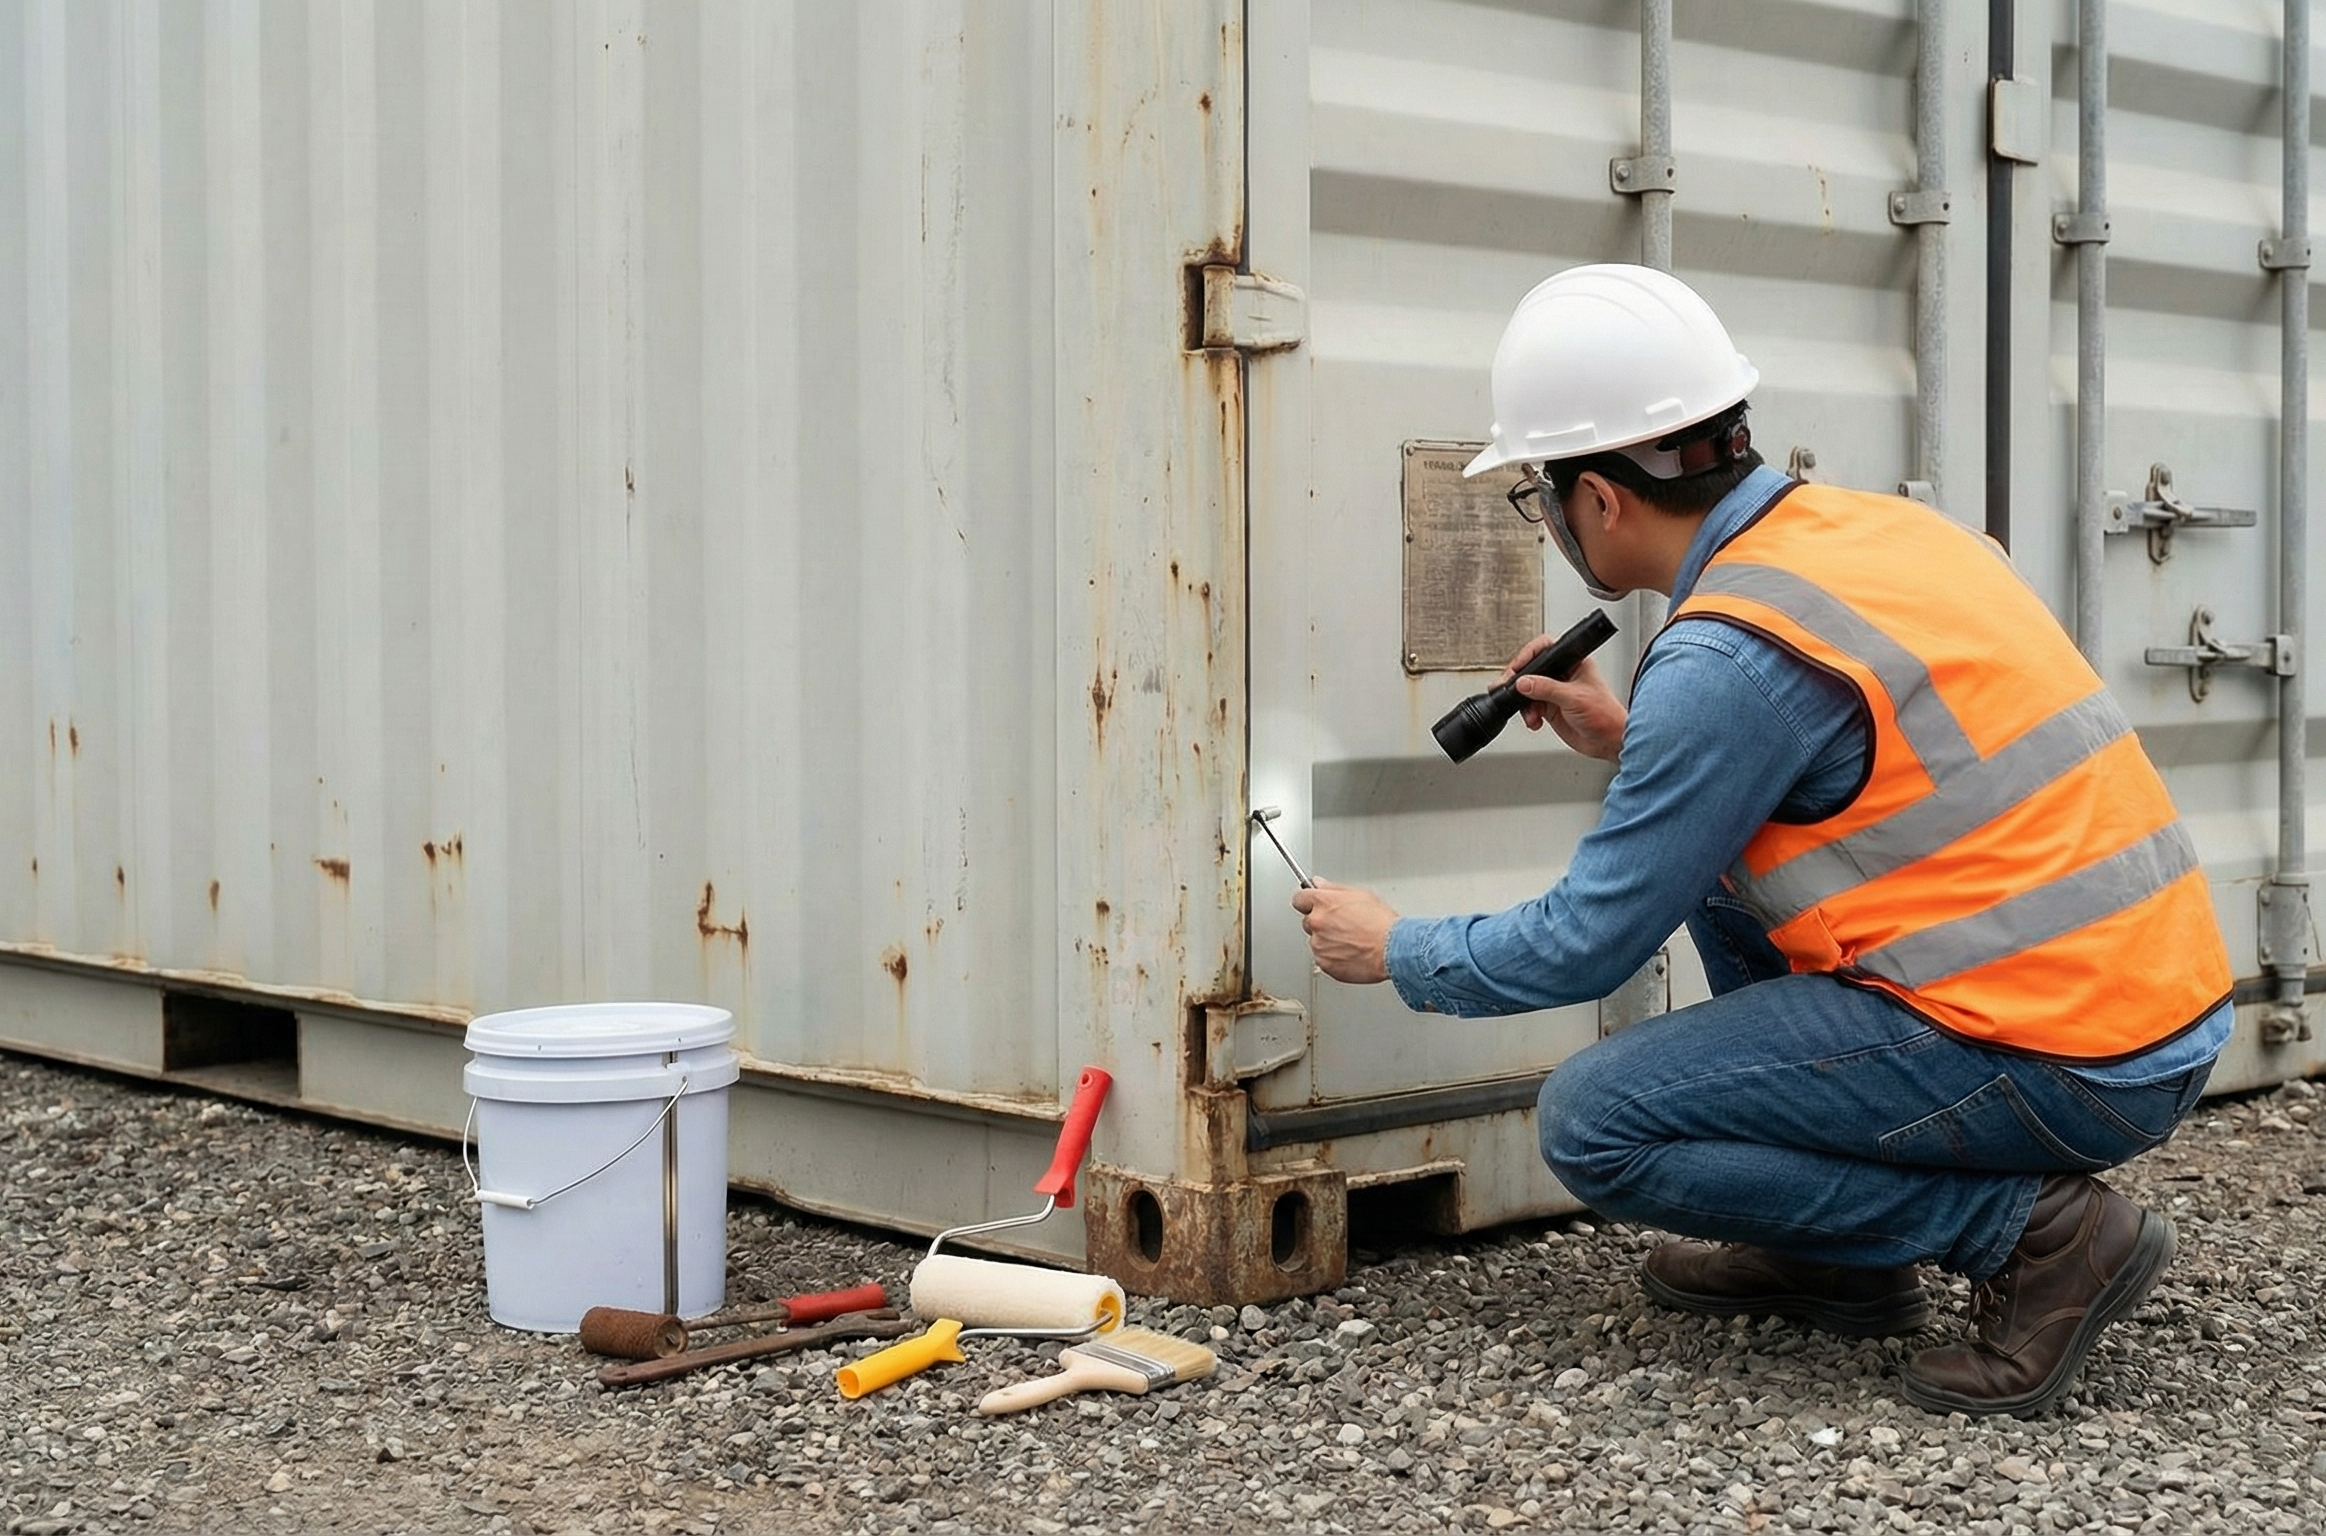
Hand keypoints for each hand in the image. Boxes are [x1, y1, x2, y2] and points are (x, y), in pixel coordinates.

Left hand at [1290, 880, 1397, 984]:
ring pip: (1316, 941)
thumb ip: (1334, 888)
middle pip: (1308, 921)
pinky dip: (1332, 957)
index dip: (1307, 901)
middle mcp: (1317, 922)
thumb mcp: (1361, 894)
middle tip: (1342, 925)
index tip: (1312, 903)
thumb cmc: (1382, 924)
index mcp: (1324, 902)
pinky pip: (1323, 958)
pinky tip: (1350, 952)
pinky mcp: (1324, 963)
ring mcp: (1319, 944)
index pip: (1299, 898)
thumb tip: (1319, 884)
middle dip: (1321, 922)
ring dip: (1327, 941)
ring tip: (1351, 941)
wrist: (1392, 950)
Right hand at [1503, 644, 1625, 761]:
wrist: (1609, 741)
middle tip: (1509, 687)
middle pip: (1532, 669)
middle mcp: (1563, 674)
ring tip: (1528, 713)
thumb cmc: (1606, 715)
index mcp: (1574, 662)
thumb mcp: (1573, 698)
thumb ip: (1546, 689)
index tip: (1517, 667)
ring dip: (1524, 702)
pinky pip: (1530, 707)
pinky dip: (1528, 714)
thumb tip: (1523, 682)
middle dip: (1519, 680)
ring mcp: (1555, 691)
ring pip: (1528, 690)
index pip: (1545, 648)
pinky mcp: (1550, 708)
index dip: (1528, 654)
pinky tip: (1534, 721)